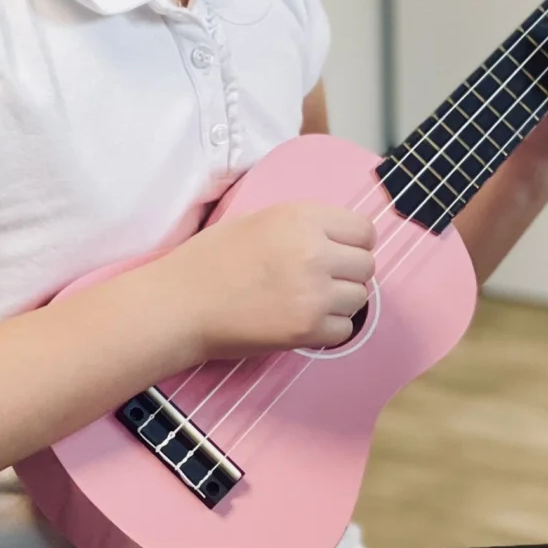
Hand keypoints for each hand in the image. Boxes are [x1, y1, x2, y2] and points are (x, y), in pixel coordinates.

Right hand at [155, 200, 377, 357]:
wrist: (180, 304)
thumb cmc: (209, 261)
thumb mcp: (257, 220)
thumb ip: (302, 226)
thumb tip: (338, 239)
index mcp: (301, 217)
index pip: (364, 230)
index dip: (353, 244)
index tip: (339, 254)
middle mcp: (314, 252)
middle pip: (367, 265)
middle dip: (349, 274)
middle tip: (321, 281)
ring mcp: (313, 293)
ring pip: (360, 298)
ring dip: (340, 302)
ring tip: (308, 301)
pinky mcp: (306, 329)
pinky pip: (345, 330)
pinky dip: (329, 330)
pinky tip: (302, 321)